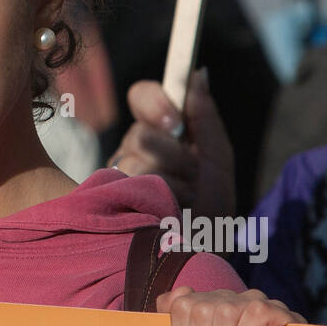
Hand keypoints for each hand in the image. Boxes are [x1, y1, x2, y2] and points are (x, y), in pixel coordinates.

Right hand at [109, 67, 234, 215]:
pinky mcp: (109, 203)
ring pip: (135, 164)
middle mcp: (131, 149)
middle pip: (140, 134)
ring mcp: (116, 177)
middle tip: (193, 177)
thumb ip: (205, 117)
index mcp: (157, 130)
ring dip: (172, 185)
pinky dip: (160, 203)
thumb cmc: (212, 207)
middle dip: (174, 157)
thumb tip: (197, 72)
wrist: (205, 253)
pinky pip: (129, 191)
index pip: (142, 95)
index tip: (175, 123)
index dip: (155, 103)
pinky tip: (167, 215)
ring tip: (183, 202)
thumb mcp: (217, 158)